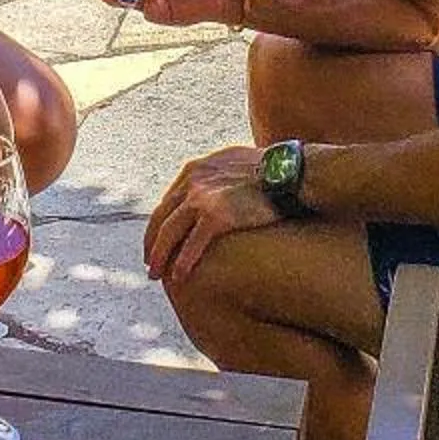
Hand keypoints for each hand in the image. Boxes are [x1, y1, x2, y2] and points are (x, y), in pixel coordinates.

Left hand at [144, 145, 279, 286]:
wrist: (289, 172)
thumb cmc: (271, 170)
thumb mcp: (235, 163)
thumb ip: (219, 175)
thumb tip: (219, 188)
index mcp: (196, 169)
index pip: (169, 200)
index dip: (161, 223)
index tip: (158, 240)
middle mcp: (193, 180)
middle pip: (162, 217)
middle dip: (152, 242)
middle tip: (149, 263)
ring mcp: (202, 197)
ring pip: (169, 232)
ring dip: (159, 256)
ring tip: (156, 275)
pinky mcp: (216, 215)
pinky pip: (192, 244)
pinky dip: (183, 262)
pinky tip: (179, 277)